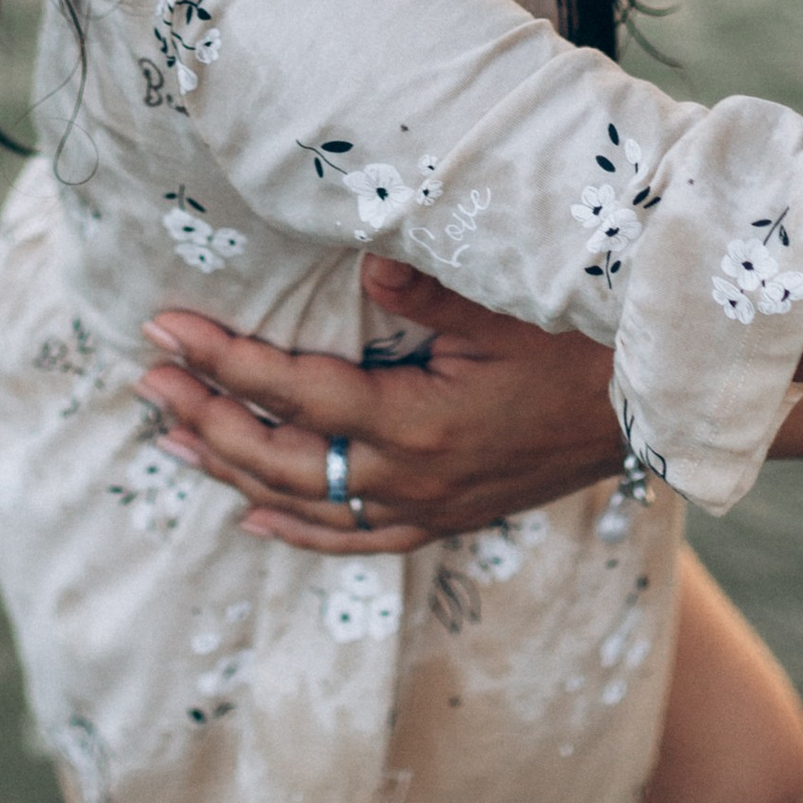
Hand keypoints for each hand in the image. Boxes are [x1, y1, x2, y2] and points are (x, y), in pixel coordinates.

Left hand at [138, 259, 624, 553]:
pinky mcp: (446, 517)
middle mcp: (408, 478)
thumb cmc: (584, 346)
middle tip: (146, 379)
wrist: (656, 412)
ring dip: (232, 470)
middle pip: (278, 457)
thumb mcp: (505, 308)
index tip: (162, 330)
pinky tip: (251, 515)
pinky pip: (356, 538)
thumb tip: (361, 264)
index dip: (219, 362)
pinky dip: (299, 530)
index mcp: (415, 422)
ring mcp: (426, 506)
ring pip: (304, 504)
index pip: (290, 393)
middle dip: (204, 416)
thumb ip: (426, 290)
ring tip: (170, 438)